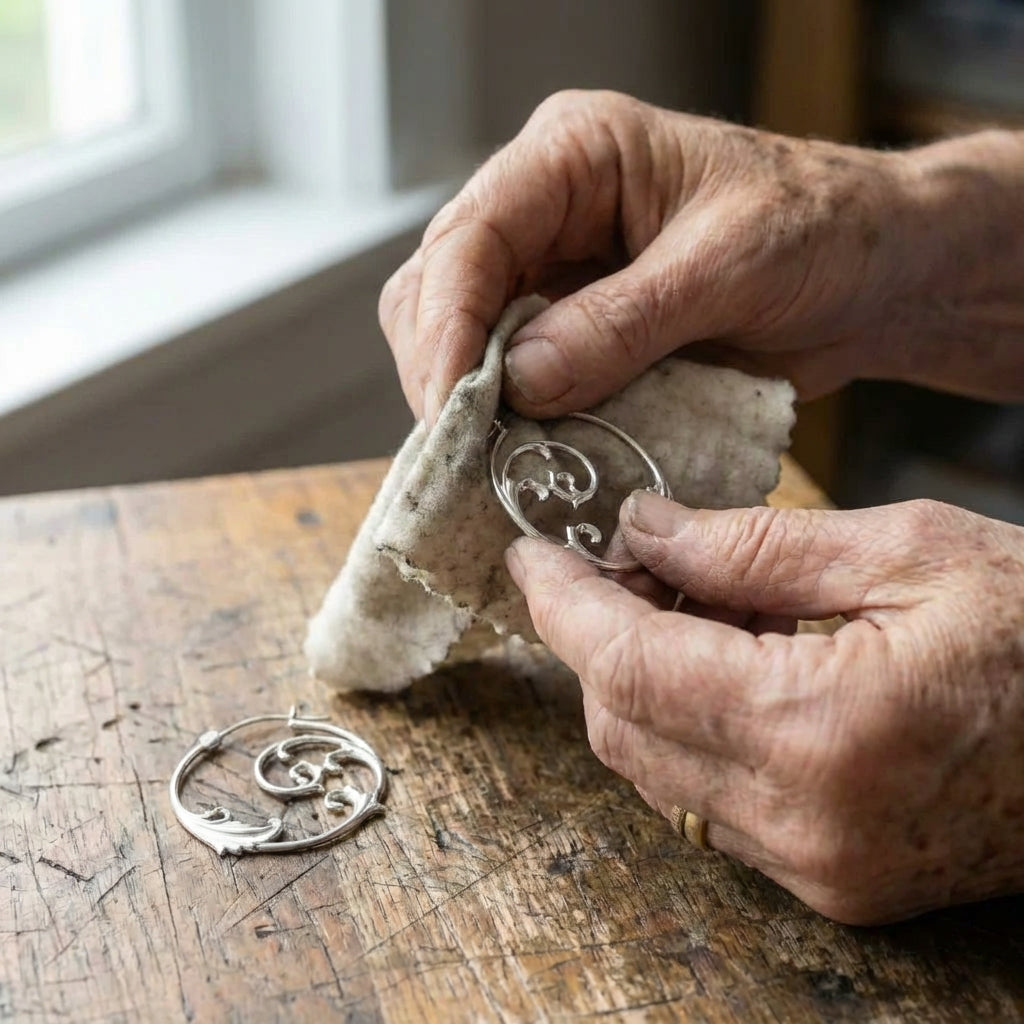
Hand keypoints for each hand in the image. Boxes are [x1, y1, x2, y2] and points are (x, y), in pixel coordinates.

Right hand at [379, 89, 1023, 424]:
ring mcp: (553, 269)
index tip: (453, 412)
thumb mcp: (728, 267)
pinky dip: (512, 420)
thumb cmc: (820, 232)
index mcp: (575, 154)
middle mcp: (545, 207)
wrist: (871, 273)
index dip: (447, 327)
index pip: (470, 235)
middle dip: (444, 371)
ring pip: (463, 337)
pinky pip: (513, 376)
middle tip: (466, 453)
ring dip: (471, 404)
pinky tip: (525, 454)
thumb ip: (622, 324)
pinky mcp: (572, 328)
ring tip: (492, 462)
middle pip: (440, 287)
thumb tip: (520, 384)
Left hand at [504, 491, 1023, 924]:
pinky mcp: (830, 881)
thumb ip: (754, 546)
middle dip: (595, 635)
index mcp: (824, 727)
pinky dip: (687, 722)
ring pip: (654, 767)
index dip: (563, 605)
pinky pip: (706, 798)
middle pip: (624, 724)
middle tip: (616, 559)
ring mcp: (815, 866)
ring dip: (639, 677)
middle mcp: (804, 821)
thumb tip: (643, 530)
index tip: (532, 554)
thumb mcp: (908, 551)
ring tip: (686, 597)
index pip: (629, 667)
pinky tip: (724, 659)